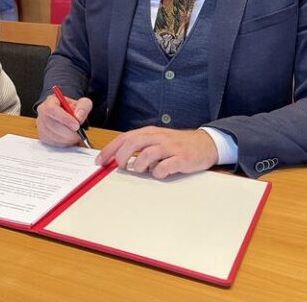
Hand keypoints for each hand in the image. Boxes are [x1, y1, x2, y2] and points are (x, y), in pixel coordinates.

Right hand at [36, 93, 92, 146]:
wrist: (67, 115)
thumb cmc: (72, 109)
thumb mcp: (82, 103)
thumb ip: (83, 107)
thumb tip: (78, 117)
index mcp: (51, 101)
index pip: (52, 109)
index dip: (64, 118)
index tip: (76, 125)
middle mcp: (42, 112)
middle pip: (52, 124)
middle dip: (68, 132)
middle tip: (79, 134)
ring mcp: (40, 124)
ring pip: (52, 135)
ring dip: (67, 138)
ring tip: (75, 136)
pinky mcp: (42, 135)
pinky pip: (52, 142)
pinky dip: (63, 143)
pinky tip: (69, 139)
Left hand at [97, 127, 218, 178]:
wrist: (206, 144)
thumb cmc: (177, 144)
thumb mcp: (156, 141)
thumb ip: (139, 148)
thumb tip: (119, 159)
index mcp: (150, 133)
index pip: (125, 138)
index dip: (110, 149)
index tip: (100, 161)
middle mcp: (158, 137)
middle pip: (133, 142)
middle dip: (121, 155)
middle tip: (119, 166)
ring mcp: (170, 148)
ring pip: (148, 153)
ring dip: (139, 165)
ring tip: (140, 170)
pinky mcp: (182, 159)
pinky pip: (165, 166)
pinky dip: (158, 172)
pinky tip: (159, 173)